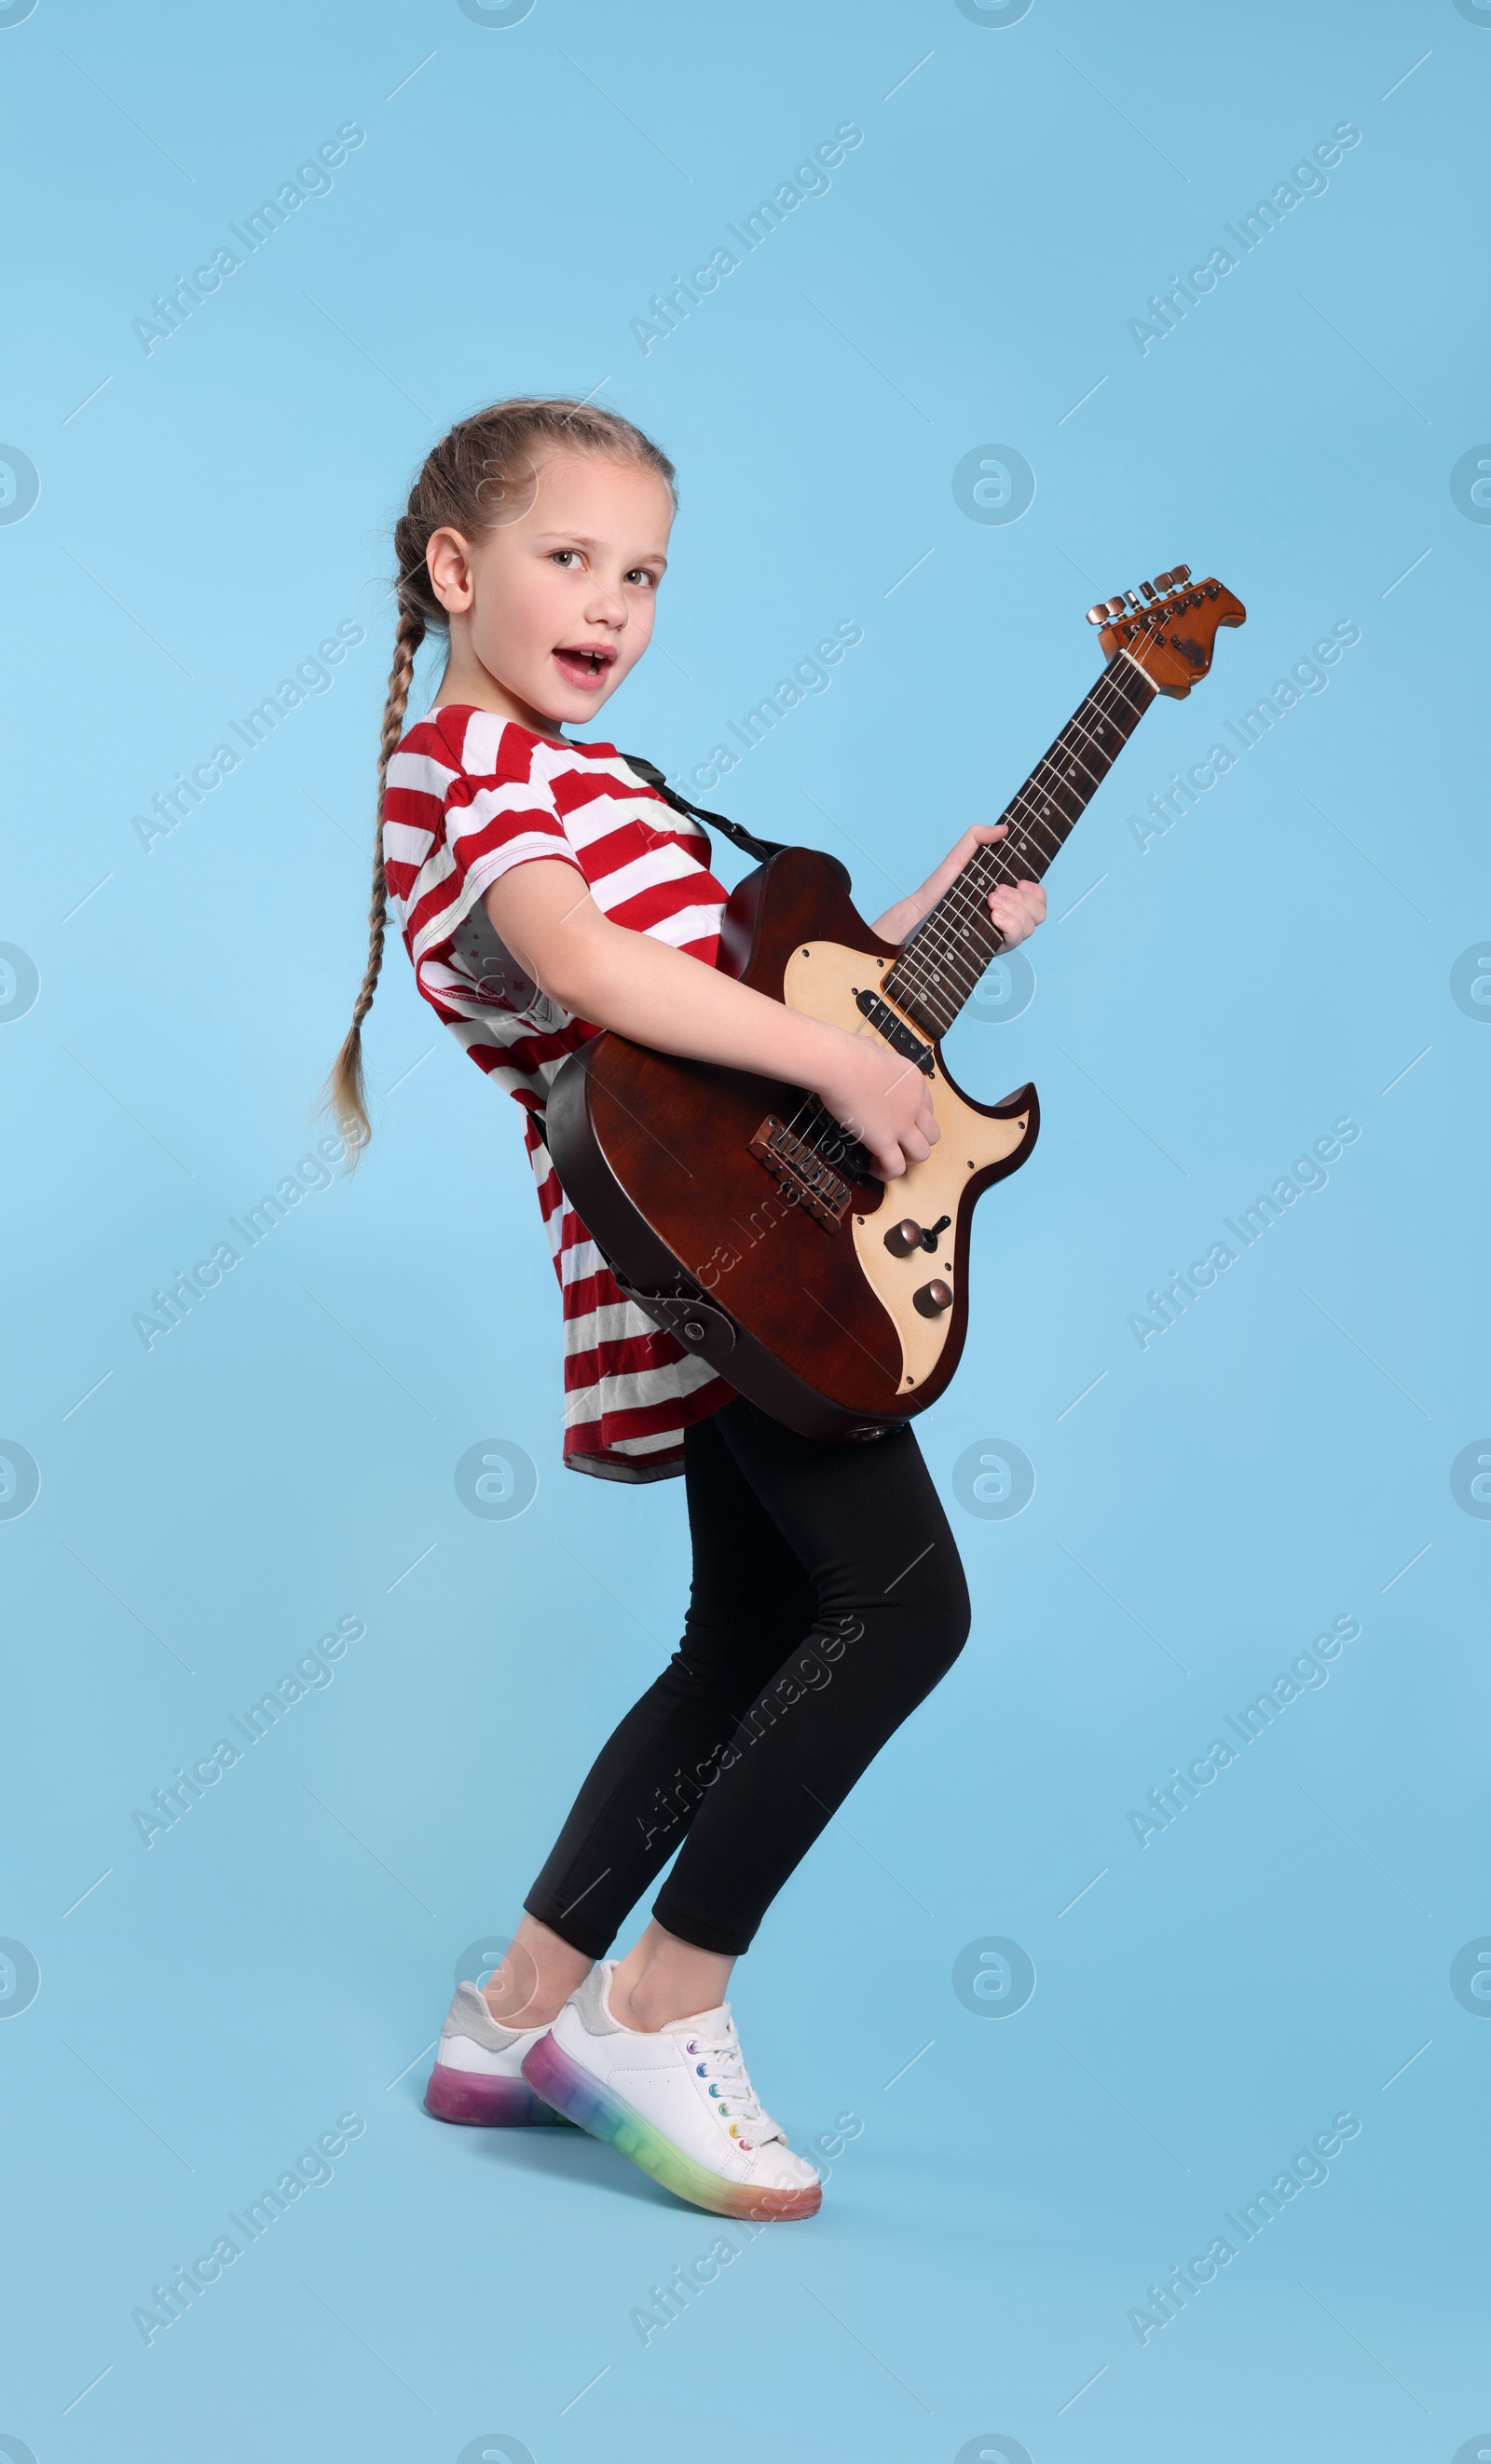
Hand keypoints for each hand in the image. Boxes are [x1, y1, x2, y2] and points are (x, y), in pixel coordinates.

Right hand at [812, 1026, 939, 1182]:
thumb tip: (866, 1047)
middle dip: (917, 1141)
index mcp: (914, 1082)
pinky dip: (887, 1173)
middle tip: (897, 1143)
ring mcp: (902, 1124)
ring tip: (888, 1158)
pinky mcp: (884, 1140)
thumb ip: (875, 1052)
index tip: (898, 1121)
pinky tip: (873, 1168)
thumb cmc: (850, 1053)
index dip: (915, 1119)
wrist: (841, 1065)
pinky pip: (896, 1167)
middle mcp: (915, 1105)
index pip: (927, 1108)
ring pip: (922, 1154)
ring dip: (907, 1159)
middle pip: (932, 1134)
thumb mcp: (872, 1047)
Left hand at [871, 823, 1046, 949]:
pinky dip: (1010, 925)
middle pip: (1039, 913)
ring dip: (1015, 911)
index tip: (1021, 882)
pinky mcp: (992, 947)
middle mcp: (1008, 916)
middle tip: (995, 892)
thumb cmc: (940, 888)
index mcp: (1007, 897)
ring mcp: (1001, 933)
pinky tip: (993, 917)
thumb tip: (1003, 829)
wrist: (921, 913)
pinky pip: (1016, 940)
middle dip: (1022, 900)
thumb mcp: (959, 857)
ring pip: (1030, 927)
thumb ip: (977, 837)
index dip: (1036, 891)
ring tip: (990, 903)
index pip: (1037, 897)